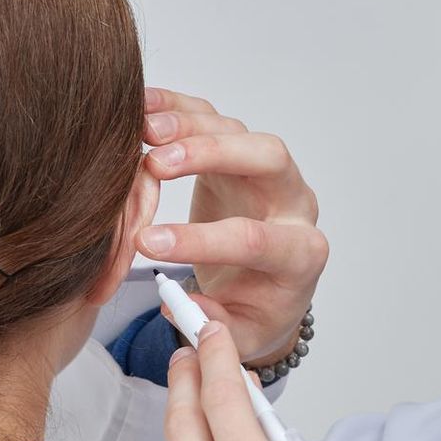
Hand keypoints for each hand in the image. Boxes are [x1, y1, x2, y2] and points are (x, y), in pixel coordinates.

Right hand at [137, 87, 327, 365]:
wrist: (266, 288)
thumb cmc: (255, 311)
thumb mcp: (242, 335)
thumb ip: (217, 326)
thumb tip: (182, 305)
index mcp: (300, 254)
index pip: (255, 239)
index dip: (201, 240)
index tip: (148, 244)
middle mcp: (292, 203)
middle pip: (268, 159)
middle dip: (213, 155)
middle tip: (155, 164)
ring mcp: (267, 172)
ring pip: (238, 130)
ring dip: (189, 125)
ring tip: (141, 130)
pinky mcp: (238, 152)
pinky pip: (213, 118)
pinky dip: (179, 108)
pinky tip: (143, 106)